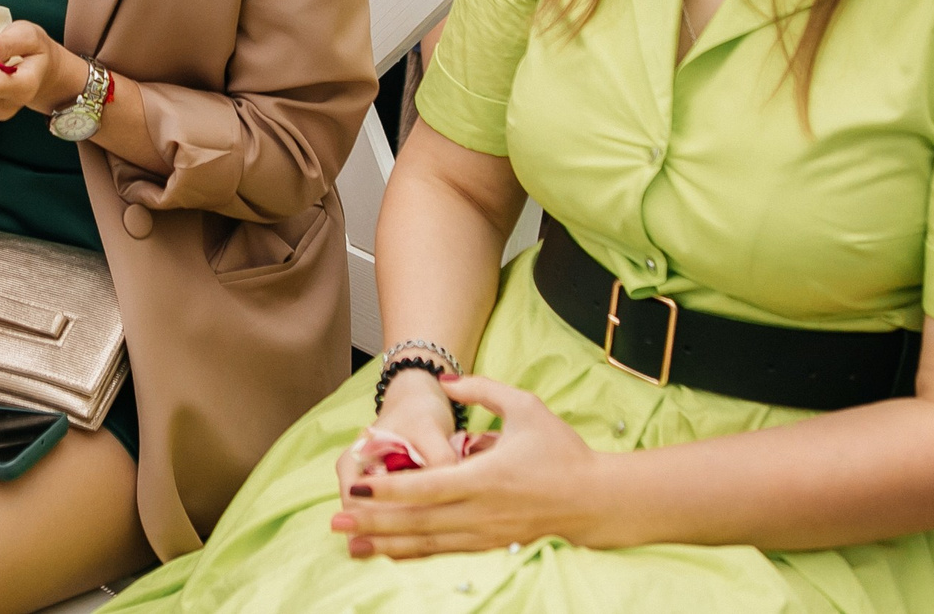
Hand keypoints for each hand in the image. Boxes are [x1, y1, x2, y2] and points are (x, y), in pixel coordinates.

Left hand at [333, 374, 601, 558]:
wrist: (597, 500)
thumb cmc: (561, 450)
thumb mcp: (525, 406)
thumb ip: (482, 389)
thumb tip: (446, 379)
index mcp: (485, 476)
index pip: (427, 487)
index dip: (388, 490)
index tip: (356, 488)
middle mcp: (480, 510)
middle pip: (418, 521)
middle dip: (374, 522)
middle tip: (336, 519)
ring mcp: (485, 533)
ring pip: (428, 542)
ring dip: (387, 543)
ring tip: (351, 542)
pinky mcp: (491, 545)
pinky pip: (445, 552)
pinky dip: (414, 553)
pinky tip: (389, 552)